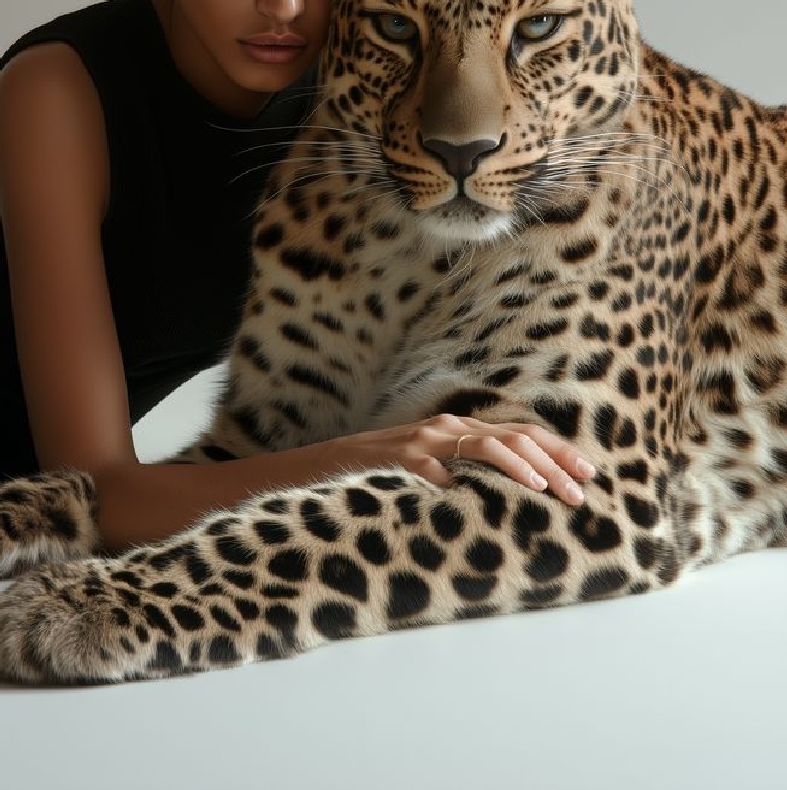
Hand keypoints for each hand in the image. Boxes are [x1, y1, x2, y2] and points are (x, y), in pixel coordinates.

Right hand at [312, 414, 595, 505]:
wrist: (330, 465)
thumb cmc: (389, 475)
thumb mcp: (439, 471)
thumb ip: (473, 474)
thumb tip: (523, 495)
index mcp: (464, 431)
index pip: (523, 435)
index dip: (559, 451)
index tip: (591, 474)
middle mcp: (450, 427)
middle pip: (515, 437)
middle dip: (553, 462)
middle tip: (581, 492)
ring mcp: (424, 438)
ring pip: (484, 443)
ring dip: (519, 466)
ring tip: (543, 489)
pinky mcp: (399, 455)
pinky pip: (431, 464)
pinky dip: (450, 476)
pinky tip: (462, 493)